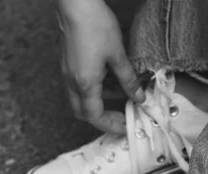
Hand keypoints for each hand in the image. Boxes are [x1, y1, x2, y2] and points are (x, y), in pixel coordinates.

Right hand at [57, 0, 143, 132]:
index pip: (95, 117)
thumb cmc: (95, 26)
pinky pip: (81, 86)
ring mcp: (68, 73)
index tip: (126, 128)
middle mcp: (72, 82)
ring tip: (124, 97)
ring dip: (101, 103)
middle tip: (123, 118)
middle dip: (104, 119)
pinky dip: (96, 90)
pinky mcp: (69, 64)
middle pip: (84, 113)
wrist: (76, 5)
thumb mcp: (118, 56)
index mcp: (85, 84)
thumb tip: (139, 98)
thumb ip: (129, 80)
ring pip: (83, 99)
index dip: (112, 126)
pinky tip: (112, 82)